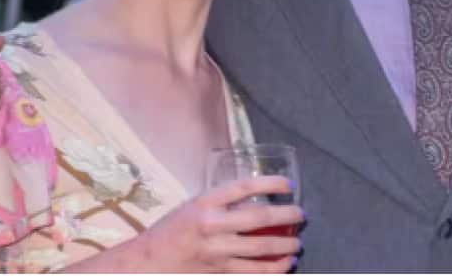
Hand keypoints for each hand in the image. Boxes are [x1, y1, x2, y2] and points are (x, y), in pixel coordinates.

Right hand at [141, 175, 302, 272]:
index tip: (288, 184)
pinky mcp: (218, 272)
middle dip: (287, 216)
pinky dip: (273, 269)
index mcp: (204, 202)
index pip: (244, 187)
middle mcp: (211, 225)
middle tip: (302, 215)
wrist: (149, 262)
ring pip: (261, 249)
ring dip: (285, 246)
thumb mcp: (193, 206)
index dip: (270, 184)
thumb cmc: (172, 230)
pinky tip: (286, 265)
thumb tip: (257, 198)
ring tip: (297, 243)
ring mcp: (216, 252)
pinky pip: (253, 272)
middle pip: (259, 219)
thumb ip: (221, 202)